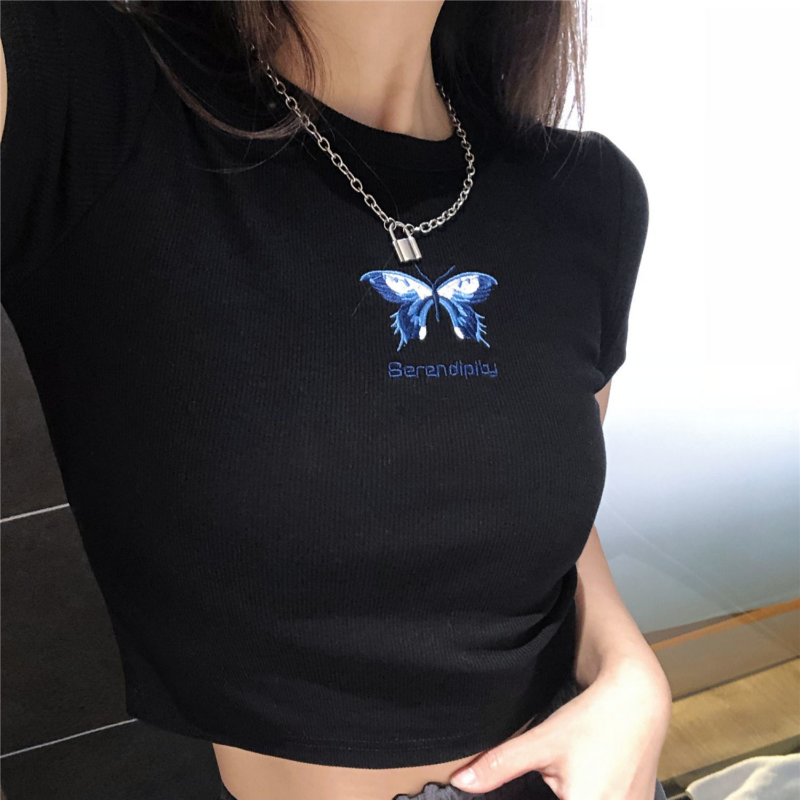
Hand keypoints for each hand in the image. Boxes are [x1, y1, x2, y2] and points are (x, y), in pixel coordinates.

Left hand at [449, 659, 671, 799]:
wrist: (639, 701)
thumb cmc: (591, 720)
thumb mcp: (542, 742)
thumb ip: (500, 766)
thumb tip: (461, 781)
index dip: (528, 797)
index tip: (532, 783)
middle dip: (547, 793)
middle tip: (555, 772)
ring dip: (569, 793)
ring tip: (570, 770)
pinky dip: (588, 794)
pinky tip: (582, 778)